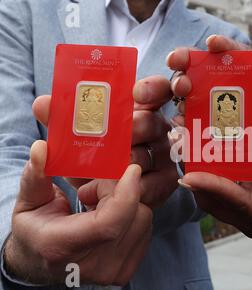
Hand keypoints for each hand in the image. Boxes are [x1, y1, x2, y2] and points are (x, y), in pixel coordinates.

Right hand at [5, 141, 151, 284]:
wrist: (41, 265)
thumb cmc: (35, 232)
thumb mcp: (28, 204)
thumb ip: (36, 176)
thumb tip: (41, 148)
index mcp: (62, 247)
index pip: (109, 224)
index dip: (126, 194)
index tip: (131, 169)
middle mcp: (92, 266)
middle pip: (131, 215)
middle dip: (118, 191)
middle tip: (91, 190)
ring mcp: (112, 273)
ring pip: (143, 219)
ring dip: (126, 204)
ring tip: (96, 206)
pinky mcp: (127, 271)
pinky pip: (146, 229)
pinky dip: (132, 216)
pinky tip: (108, 218)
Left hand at [33, 75, 177, 207]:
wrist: (94, 195)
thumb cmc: (90, 157)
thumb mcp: (73, 138)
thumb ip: (60, 120)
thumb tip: (42, 104)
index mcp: (138, 109)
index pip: (156, 90)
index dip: (151, 88)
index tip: (136, 93)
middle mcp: (155, 130)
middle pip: (152, 122)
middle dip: (133, 127)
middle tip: (118, 132)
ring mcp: (162, 156)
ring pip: (149, 155)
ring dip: (124, 163)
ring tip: (101, 171)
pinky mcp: (164, 182)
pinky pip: (154, 183)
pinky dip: (131, 188)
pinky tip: (112, 191)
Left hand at [166, 35, 251, 242]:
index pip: (242, 205)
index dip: (217, 188)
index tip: (191, 174)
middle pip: (218, 204)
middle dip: (196, 177)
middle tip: (178, 147)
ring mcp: (246, 219)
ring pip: (211, 200)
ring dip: (194, 172)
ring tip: (179, 142)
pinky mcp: (238, 207)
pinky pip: (214, 191)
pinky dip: (203, 171)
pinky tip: (191, 147)